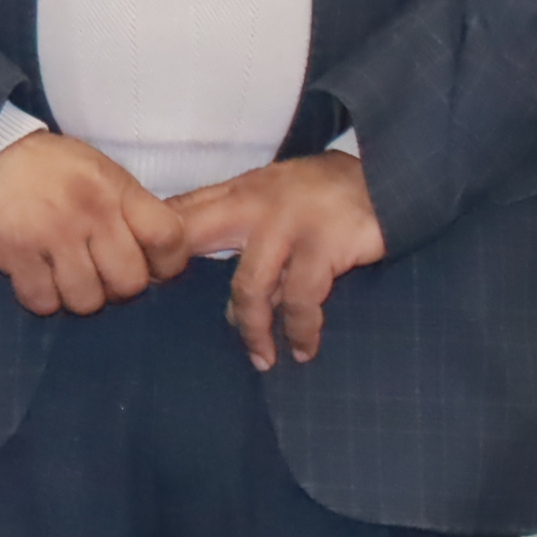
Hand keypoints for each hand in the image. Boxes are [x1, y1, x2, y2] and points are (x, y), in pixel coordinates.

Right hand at [0, 132, 191, 316]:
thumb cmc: (47, 166)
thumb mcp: (99, 170)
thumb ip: (133, 209)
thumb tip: (179, 252)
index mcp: (113, 187)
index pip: (167, 238)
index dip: (167, 263)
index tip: (153, 266)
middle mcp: (87, 211)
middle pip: (129, 282)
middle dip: (116, 286)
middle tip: (98, 272)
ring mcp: (49, 233)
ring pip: (86, 300)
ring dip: (76, 294)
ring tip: (63, 274)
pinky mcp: (13, 251)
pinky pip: (43, 301)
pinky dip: (41, 296)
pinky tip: (35, 275)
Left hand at [171, 153, 386, 370]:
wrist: (391, 178)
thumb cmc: (332, 190)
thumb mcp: (277, 190)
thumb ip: (245, 220)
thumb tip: (215, 268)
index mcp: (238, 190)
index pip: (179, 211)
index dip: (156, 244)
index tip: (146, 279)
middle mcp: (253, 203)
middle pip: (190, 238)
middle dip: (171, 275)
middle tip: (169, 315)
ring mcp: (286, 225)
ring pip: (248, 287)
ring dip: (252, 330)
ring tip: (260, 359)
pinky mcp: (321, 247)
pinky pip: (298, 300)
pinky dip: (300, 331)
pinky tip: (304, 350)